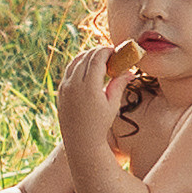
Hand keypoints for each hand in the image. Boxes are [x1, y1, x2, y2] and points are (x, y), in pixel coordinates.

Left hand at [57, 41, 129, 158]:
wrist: (81, 141)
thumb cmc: (100, 124)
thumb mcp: (112, 104)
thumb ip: (119, 84)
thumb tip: (131, 71)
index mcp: (89, 87)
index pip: (97, 58)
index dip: (106, 51)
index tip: (115, 51)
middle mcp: (74, 84)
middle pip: (86, 57)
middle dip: (98, 52)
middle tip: (110, 54)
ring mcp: (65, 87)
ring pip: (75, 61)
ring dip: (87, 56)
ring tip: (99, 59)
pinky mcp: (60, 91)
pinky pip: (69, 70)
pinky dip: (78, 64)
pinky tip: (87, 68)